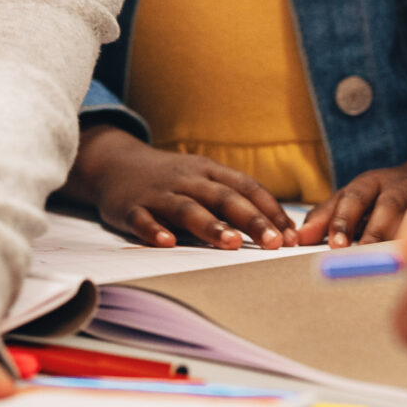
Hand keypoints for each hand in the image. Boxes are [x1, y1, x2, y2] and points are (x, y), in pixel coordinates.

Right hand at [64, 126, 296, 248]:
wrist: (114, 163)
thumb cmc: (171, 179)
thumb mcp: (203, 179)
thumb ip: (235, 200)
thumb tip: (280, 230)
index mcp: (209, 171)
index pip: (247, 187)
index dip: (271, 210)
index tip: (292, 235)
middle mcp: (188, 179)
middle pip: (224, 198)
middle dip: (251, 220)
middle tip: (274, 243)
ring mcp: (159, 193)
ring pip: (187, 208)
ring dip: (210, 226)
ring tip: (231, 244)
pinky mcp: (131, 207)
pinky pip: (144, 219)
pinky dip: (155, 230)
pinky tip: (167, 243)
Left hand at [297, 145, 406, 247]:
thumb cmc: (384, 197)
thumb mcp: (354, 198)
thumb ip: (326, 216)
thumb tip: (298, 238)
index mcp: (370, 183)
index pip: (352, 197)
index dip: (342, 220)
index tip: (335, 244)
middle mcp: (398, 186)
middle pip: (385, 207)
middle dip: (373, 233)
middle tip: (362, 256)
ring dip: (403, 241)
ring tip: (392, 264)